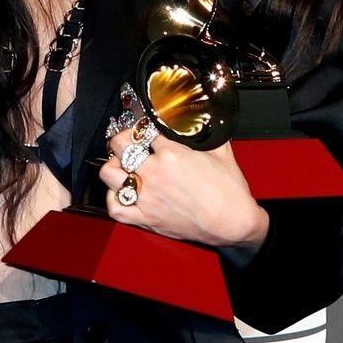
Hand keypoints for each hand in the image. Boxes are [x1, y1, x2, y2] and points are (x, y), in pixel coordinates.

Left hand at [97, 126, 269, 251]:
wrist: (233, 223)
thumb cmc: (229, 193)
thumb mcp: (222, 152)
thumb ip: (207, 133)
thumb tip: (204, 119)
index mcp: (171, 154)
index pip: (144, 130)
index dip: (143, 127)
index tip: (144, 129)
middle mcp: (154, 173)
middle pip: (119, 145)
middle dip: (122, 139)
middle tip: (128, 141)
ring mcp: (146, 196)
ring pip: (109, 173)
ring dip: (112, 166)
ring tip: (120, 164)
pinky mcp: (145, 218)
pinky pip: (114, 206)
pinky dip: (113, 198)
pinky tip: (121, 191)